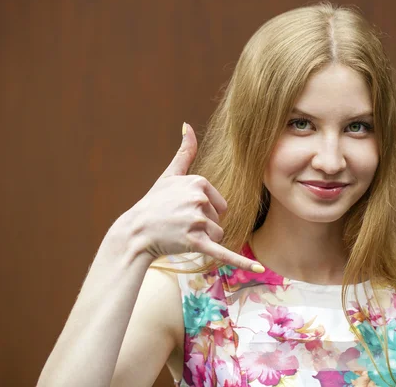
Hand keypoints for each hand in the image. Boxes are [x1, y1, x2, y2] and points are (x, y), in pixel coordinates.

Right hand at [100, 123, 263, 272]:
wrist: (135, 232)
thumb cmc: (154, 204)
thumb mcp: (169, 175)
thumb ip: (184, 152)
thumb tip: (188, 125)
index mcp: (199, 182)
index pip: (220, 203)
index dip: (205, 211)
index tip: (183, 210)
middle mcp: (199, 199)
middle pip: (220, 219)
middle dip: (204, 226)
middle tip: (179, 224)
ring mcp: (197, 221)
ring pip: (219, 235)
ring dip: (204, 240)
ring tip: (180, 235)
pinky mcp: (196, 243)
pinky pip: (224, 253)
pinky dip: (242, 263)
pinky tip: (260, 271)